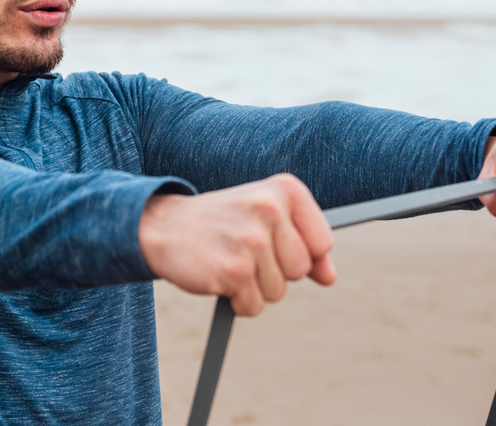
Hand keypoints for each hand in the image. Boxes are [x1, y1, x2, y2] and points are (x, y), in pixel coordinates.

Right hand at [138, 173, 335, 316]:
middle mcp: (270, 209)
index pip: (323, 242)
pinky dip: (238, 302)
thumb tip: (330, 277)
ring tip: (231, 260)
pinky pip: (254, 306)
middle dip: (276, 272)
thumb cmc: (222, 223)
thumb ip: (304, 244)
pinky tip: (220, 277)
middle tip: (246, 251)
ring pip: (279, 291)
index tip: (275, 244)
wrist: (164, 226)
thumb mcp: (266, 219)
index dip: (303, 254)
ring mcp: (252, 241)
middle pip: (301, 269)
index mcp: (284, 190)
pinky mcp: (234, 271)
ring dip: (255, 287)